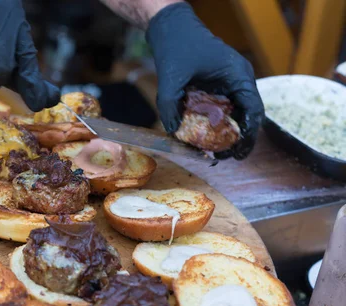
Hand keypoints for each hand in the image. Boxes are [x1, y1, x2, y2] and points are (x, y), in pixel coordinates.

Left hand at [146, 3, 263, 159]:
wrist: (172, 27)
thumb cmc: (177, 47)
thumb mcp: (170, 78)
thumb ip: (169, 106)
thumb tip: (173, 131)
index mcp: (238, 75)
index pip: (254, 110)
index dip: (248, 135)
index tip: (238, 153)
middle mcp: (239, 80)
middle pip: (248, 115)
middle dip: (239, 139)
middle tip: (226, 158)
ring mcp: (231, 82)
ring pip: (237, 113)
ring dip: (228, 133)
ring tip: (217, 152)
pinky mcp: (220, 85)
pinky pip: (224, 108)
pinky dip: (218, 123)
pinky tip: (206, 137)